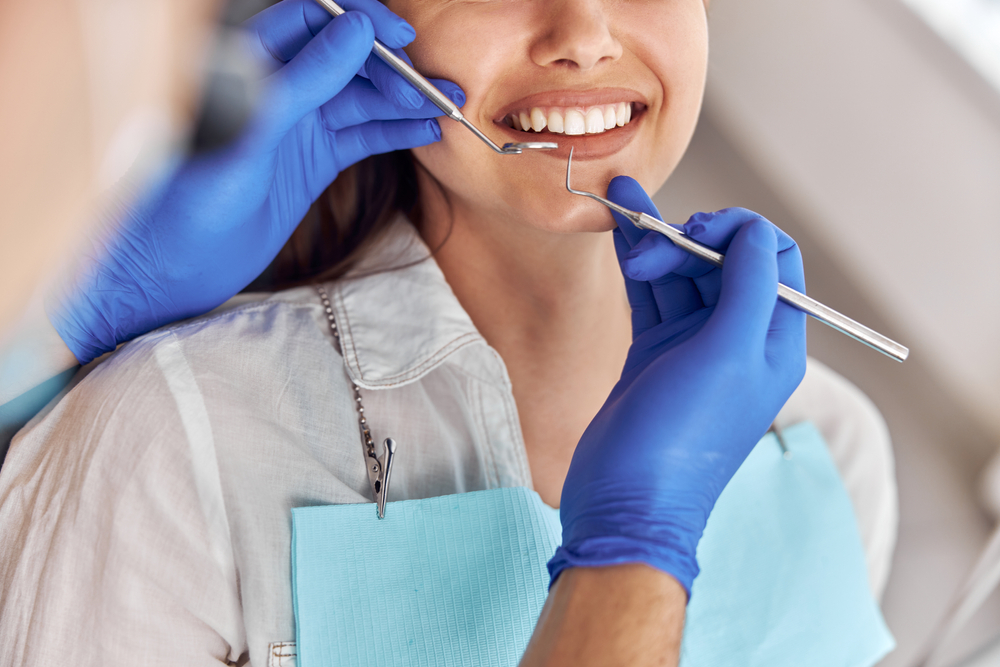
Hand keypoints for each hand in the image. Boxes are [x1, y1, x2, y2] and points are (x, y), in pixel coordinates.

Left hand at [50, 0, 463, 363]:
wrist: (177, 265)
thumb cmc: (189, 195)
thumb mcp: (251, 130)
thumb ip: (304, 77)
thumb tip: (356, 30)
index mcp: (251, 64)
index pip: (314, 18)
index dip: (359, 20)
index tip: (399, 36)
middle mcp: (279, 89)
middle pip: (348, 58)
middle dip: (393, 67)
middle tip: (432, 86)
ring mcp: (299, 126)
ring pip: (362, 99)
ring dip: (404, 100)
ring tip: (446, 105)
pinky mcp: (314, 162)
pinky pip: (362, 137)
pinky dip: (395, 133)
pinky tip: (425, 131)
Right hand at [549, 177, 806, 595]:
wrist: (625, 501)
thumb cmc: (682, 437)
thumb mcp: (729, 356)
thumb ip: (748, 286)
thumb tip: (752, 230)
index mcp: (773, 341)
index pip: (773, 258)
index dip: (738, 232)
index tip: (695, 233)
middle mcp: (737, 340)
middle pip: (722, 260)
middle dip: (686, 239)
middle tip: (648, 246)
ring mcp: (693, 346)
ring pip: (681, 274)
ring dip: (655, 241)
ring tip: (621, 205)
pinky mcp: (654, 353)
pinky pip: (651, 295)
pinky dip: (636, 265)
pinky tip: (620, 236)